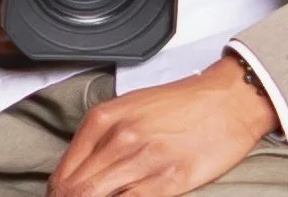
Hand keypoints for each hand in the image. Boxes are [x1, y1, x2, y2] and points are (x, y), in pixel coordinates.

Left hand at [46, 54, 279, 196]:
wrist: (229, 99)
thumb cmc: (184, 103)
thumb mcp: (132, 108)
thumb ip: (102, 138)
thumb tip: (78, 174)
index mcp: (106, 117)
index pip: (63, 173)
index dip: (58, 194)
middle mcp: (120, 138)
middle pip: (74, 192)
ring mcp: (143, 162)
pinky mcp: (167, 183)